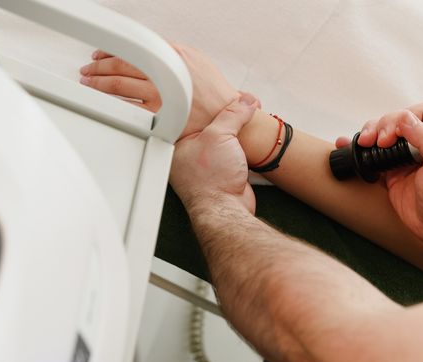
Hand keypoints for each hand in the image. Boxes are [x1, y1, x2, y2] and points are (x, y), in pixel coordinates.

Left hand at [80, 44, 246, 139]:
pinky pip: (128, 105)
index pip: (136, 49)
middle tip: (89, 67)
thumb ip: (175, 57)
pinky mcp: (159, 116)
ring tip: (89, 81)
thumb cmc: (218, 97)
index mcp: (176, 56)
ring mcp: (161, 95)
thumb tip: (154, 54)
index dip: (113, 50)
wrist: (234, 120)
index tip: (102, 53)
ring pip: (120, 83)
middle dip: (100, 64)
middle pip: (123, 63)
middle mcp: (166, 73)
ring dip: (99, 81)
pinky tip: (101, 100)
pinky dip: (111, 100)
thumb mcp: (199, 64)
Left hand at [170, 93, 258, 212]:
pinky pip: (230, 147)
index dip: (199, 101)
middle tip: (230, 100)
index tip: (210, 91)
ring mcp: (204, 162)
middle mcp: (187, 153)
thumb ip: (232, 114)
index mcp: (176, 143)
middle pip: (204, 123)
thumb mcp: (220, 136)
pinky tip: (245, 135)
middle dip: (219, 112)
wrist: (228, 209)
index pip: (185, 113)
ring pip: (219, 135)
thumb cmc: (212, 181)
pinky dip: (239, 140)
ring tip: (241, 114)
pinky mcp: (221, 169)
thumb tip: (246, 103)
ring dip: (232, 127)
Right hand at [336, 100, 422, 243]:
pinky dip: (361, 150)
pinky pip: (375, 155)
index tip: (398, 129)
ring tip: (364, 142)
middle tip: (380, 140)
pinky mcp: (394, 170)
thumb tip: (407, 119)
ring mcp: (408, 155)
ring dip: (371, 133)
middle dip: (385, 124)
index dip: (409, 114)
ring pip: (385, 133)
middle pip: (401, 119)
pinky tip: (350, 145)